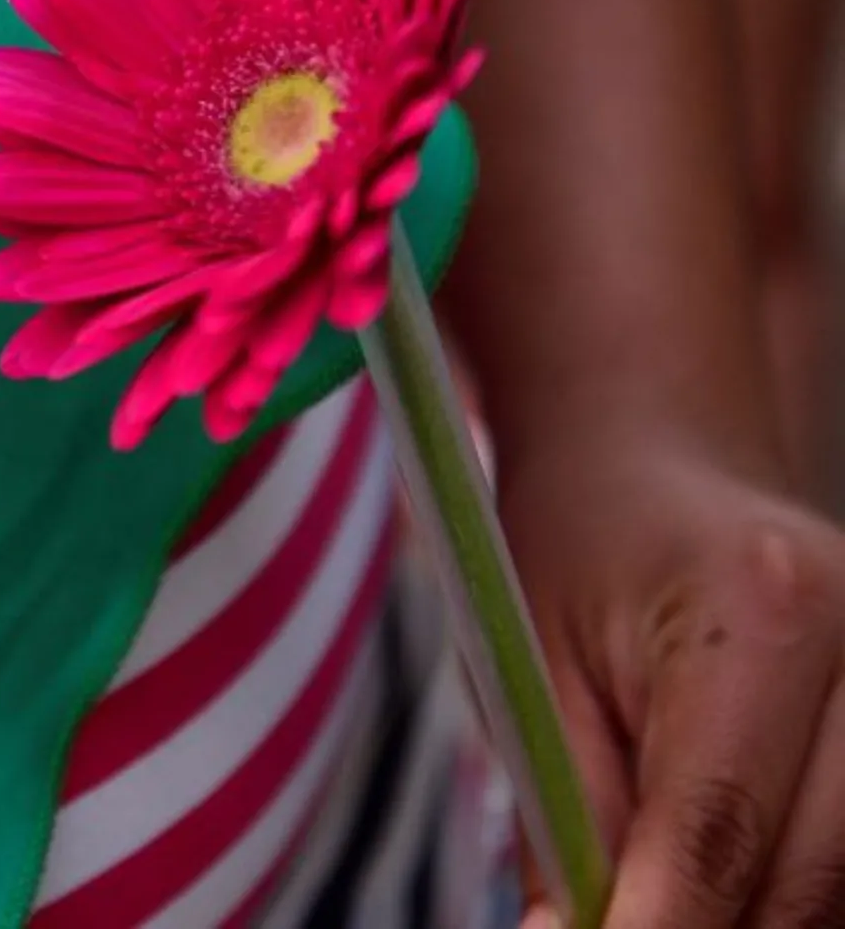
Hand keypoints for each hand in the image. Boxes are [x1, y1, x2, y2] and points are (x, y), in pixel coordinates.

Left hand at [497, 429, 844, 928]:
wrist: (661, 466)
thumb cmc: (583, 553)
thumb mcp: (535, 665)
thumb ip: (565, 817)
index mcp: (761, 608)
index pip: (717, 823)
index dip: (658, 926)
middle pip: (808, 878)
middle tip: (611, 928)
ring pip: (843, 888)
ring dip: (754, 914)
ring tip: (653, 889)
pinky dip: (791, 893)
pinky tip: (723, 880)